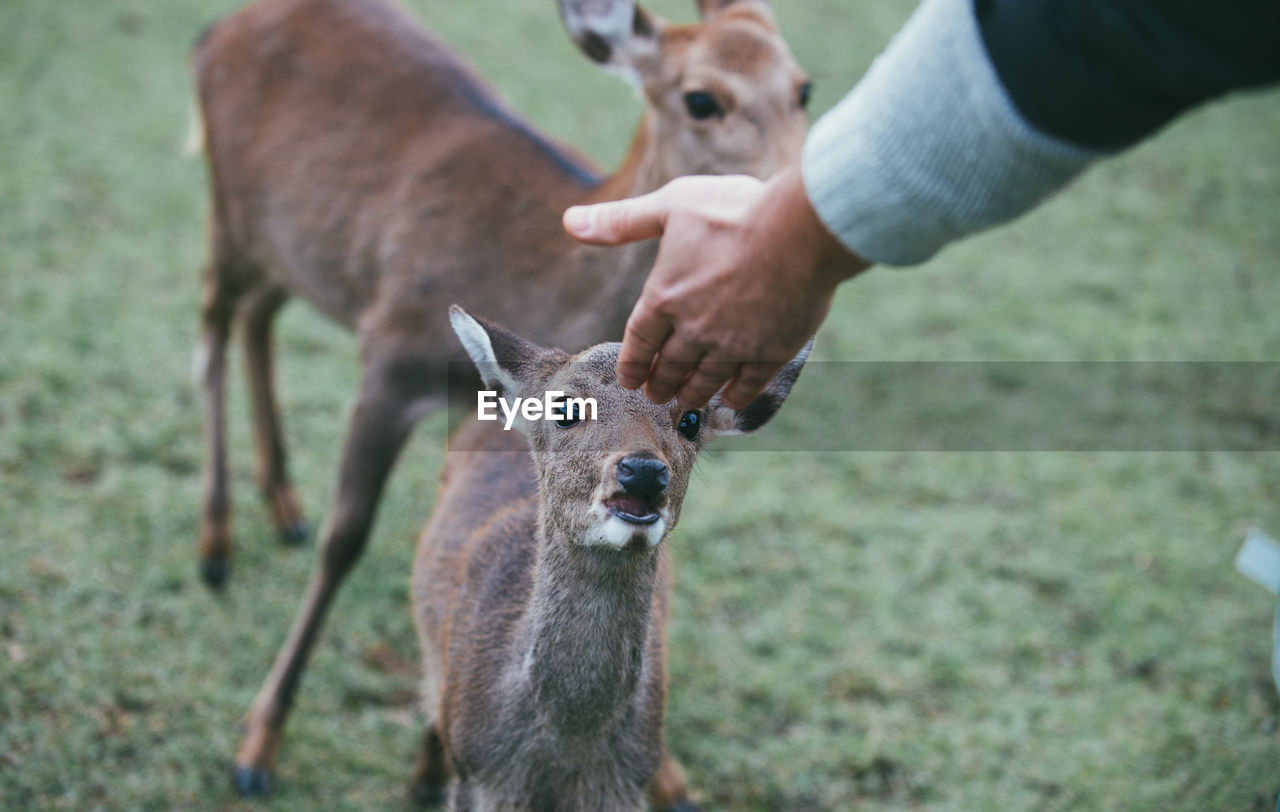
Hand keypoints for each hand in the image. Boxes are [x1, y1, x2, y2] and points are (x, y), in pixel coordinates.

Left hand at [563, 166, 868, 409]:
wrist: (798, 232)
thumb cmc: (733, 211)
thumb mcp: (670, 205)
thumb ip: (621, 221)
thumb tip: (569, 221)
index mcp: (664, 297)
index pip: (639, 340)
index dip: (632, 363)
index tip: (629, 380)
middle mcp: (693, 330)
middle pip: (670, 366)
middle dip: (660, 383)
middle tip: (655, 395)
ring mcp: (732, 345)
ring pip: (706, 380)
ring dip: (692, 394)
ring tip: (685, 402)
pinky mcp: (771, 352)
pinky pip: (749, 384)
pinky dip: (736, 395)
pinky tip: (730, 400)